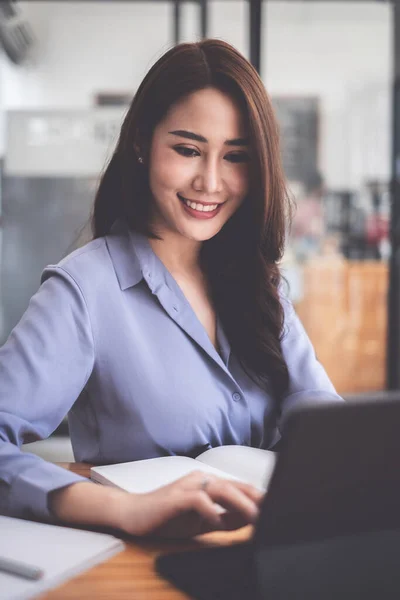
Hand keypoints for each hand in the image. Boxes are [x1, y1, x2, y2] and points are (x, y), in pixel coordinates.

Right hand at [117, 470, 263, 537]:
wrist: (132, 514)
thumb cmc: (168, 518)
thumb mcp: (202, 521)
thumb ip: (226, 519)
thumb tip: (253, 520)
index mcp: (208, 483)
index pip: (238, 488)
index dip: (258, 497)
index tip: (277, 507)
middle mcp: (200, 479)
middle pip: (233, 485)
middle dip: (255, 499)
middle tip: (273, 511)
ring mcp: (187, 486)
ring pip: (220, 488)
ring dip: (239, 503)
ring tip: (255, 517)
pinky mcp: (175, 497)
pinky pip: (197, 500)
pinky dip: (210, 512)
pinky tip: (217, 523)